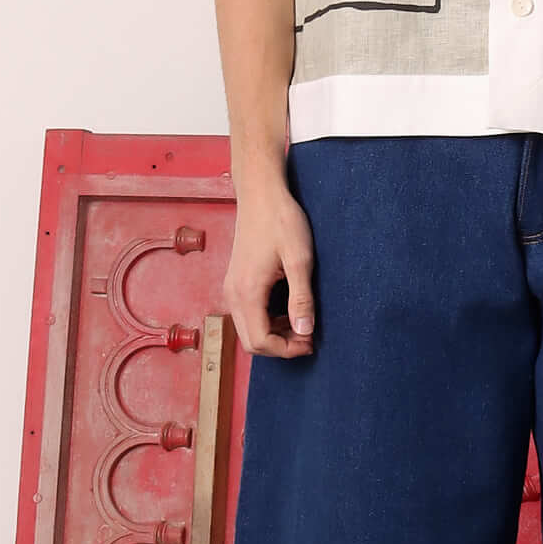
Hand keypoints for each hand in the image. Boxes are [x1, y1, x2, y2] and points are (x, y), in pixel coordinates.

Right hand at [226, 176, 316, 358]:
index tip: (311, 341)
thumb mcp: (299, 259)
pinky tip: (288, 311)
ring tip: (302, 325)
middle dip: (280, 347)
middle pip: (251, 342)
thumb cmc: (281, 220)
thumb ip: (302, 298)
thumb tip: (305, 332)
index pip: (260, 341)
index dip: (287, 349)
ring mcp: (232, 288)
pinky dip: (267, 322)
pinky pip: (248, 315)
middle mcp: (233, 294)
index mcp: (247, 292)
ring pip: (248, 330)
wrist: (260, 194)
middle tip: (308, 338)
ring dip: (274, 335)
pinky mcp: (236, 281)